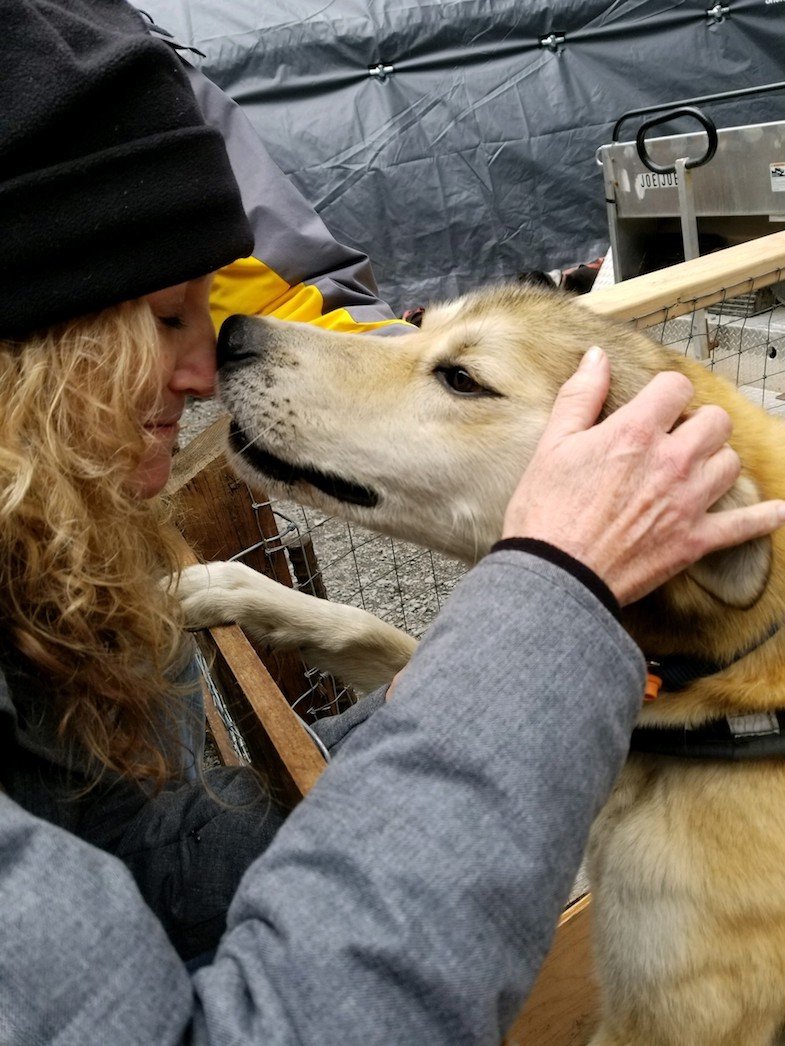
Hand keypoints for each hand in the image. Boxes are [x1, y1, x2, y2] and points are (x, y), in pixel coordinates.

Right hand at [502, 347, 784, 604]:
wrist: (557, 576)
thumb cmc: (546, 513)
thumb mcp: (552, 445)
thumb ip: (579, 396)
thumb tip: (596, 357)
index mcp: (634, 433)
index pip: (676, 386)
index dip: (666, 392)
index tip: (658, 403)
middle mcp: (670, 461)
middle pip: (714, 422)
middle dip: (697, 423)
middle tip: (678, 437)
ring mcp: (688, 502)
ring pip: (730, 462)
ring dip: (716, 461)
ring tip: (697, 468)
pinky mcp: (695, 540)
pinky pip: (745, 524)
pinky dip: (763, 518)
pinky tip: (775, 511)